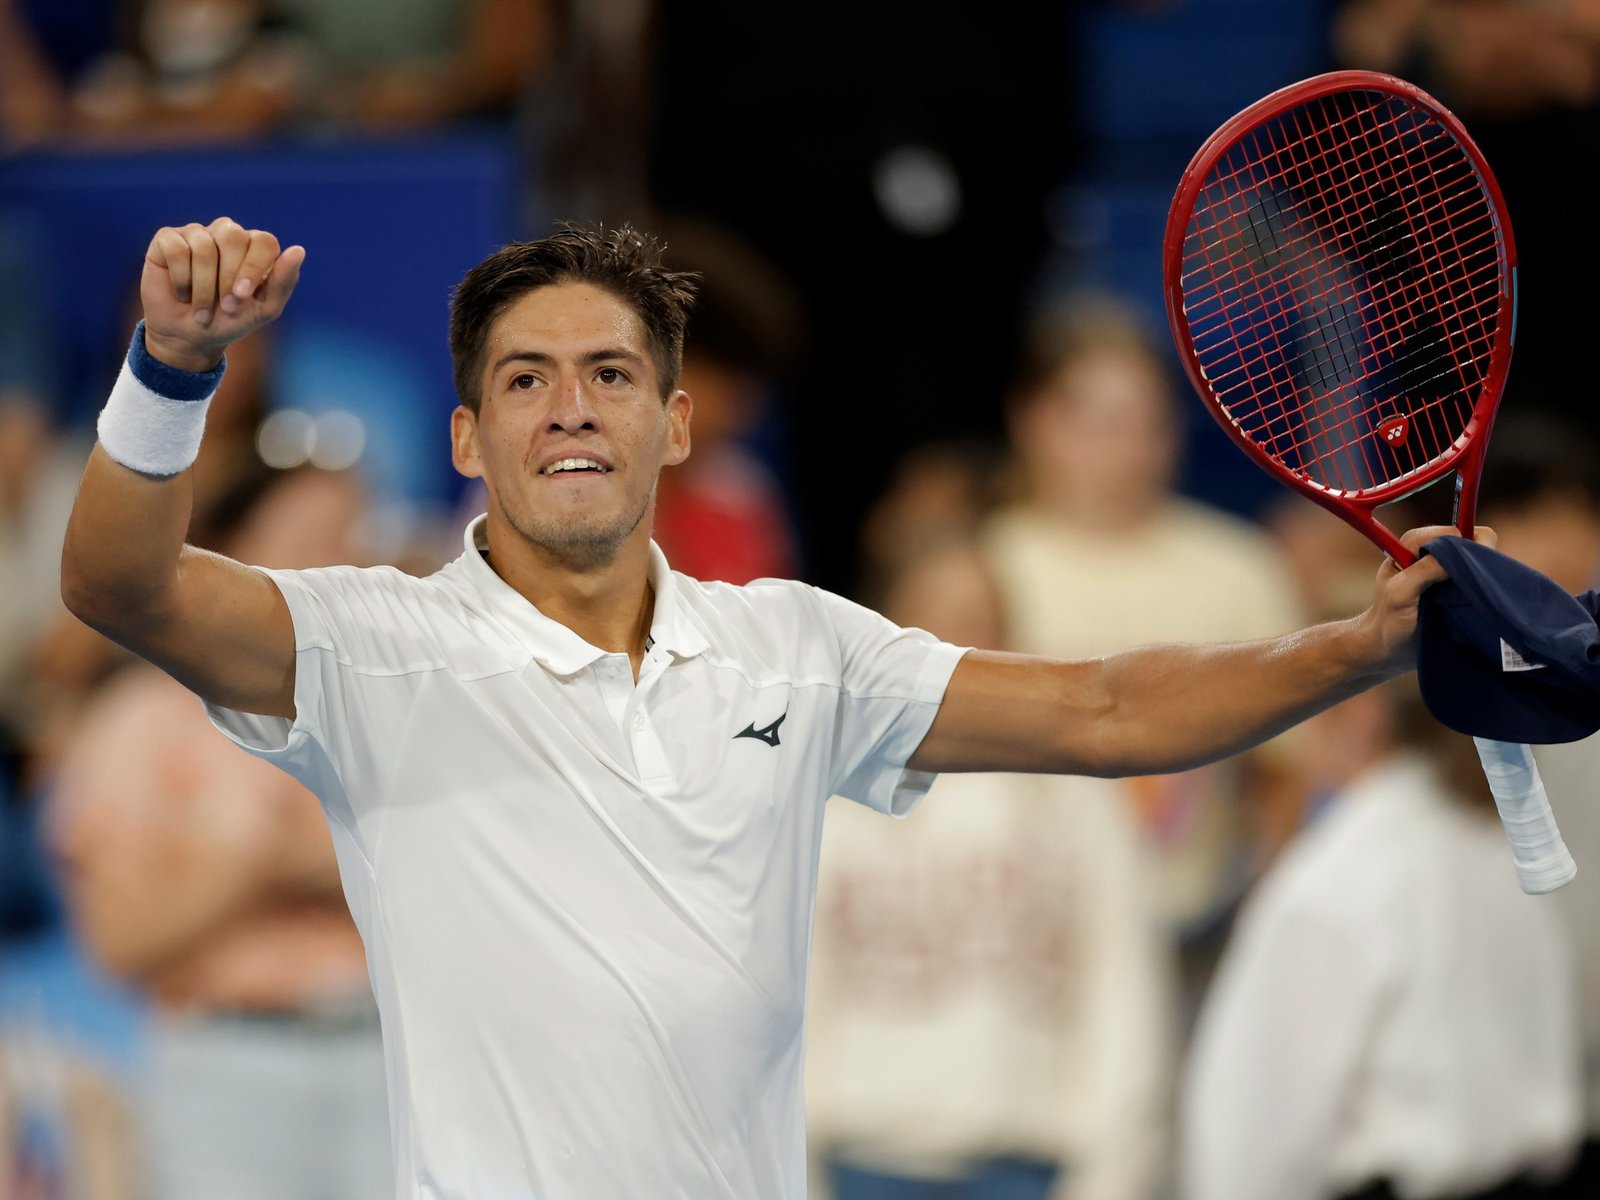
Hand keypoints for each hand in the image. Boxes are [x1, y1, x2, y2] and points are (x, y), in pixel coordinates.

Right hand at [141, 217, 303, 370]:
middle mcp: (226, 234)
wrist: (191, 337)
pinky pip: (177, 249)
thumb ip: (283, 281)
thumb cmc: (231, 320)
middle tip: (225, 306)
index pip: (264, 241)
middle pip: (233, 238)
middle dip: (228, 278)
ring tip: (202, 310)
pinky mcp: (168, 239)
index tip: (242, 296)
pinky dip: (181, 279)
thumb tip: (299, 250)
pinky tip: (182, 293)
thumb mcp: (264, 308)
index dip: (253, 268)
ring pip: (203, 247)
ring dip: (203, 288)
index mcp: (254, 247)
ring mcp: (196, 233)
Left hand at [1359, 523, 1496, 671]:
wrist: (1387, 651)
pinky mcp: (1456, 592)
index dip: (1461, 543)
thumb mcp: (1400, 593)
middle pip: (1469, 543)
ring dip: (1480, 575)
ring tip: (1475, 595)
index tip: (1463, 563)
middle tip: (1471, 583)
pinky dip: (1482, 588)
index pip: (1449, 531)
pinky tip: (1480, 601)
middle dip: (1476, 557)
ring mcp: (1445, 574)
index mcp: (1413, 547)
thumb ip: (1423, 570)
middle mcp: (1431, 556)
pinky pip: (1478, 582)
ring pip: (1476, 562)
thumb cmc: (1388, 621)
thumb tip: (1456, 553)